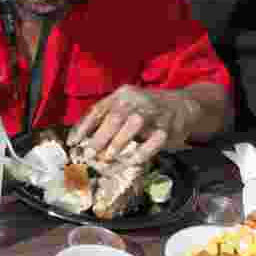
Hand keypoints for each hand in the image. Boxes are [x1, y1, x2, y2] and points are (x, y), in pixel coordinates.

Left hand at [66, 85, 198, 162]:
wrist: (183, 104)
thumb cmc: (146, 109)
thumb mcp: (126, 106)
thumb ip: (108, 119)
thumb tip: (84, 141)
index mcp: (122, 94)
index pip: (98, 109)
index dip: (83, 126)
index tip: (73, 142)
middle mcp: (136, 99)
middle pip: (114, 117)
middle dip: (99, 137)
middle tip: (89, 153)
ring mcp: (153, 111)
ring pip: (133, 124)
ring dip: (118, 142)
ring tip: (107, 157)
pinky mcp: (168, 126)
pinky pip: (153, 140)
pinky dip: (140, 152)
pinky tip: (130, 161)